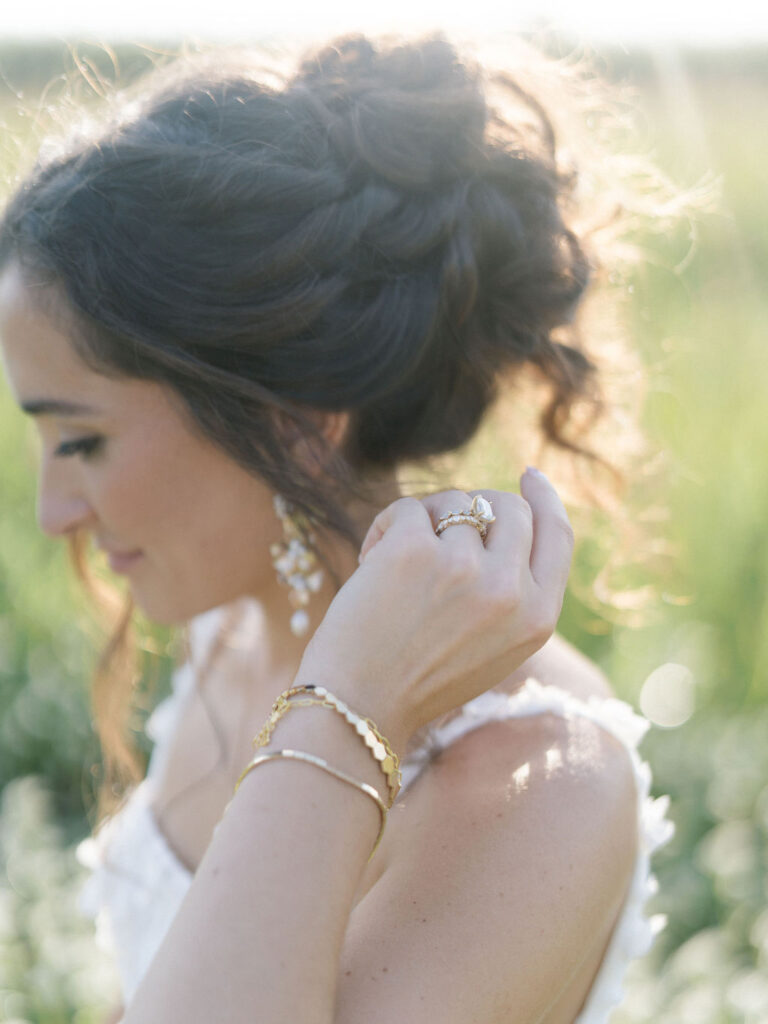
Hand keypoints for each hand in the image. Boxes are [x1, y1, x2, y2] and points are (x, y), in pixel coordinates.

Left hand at [296, 469, 573, 749]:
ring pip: (453, 502)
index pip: (557, 536)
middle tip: (436, 529)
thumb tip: (510, 517)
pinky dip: (385, 527)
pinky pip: (407, 508)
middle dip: (472, 506)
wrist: (359, 708)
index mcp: (538, 619)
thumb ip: (514, 592)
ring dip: (422, 522)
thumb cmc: (418, 679)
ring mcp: (464, 568)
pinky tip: (370, 561)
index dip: (545, 499)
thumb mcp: (494, 647)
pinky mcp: (414, 552)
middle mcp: (509, 591)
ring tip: (395, 567)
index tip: (529, 475)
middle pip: (507, 507)